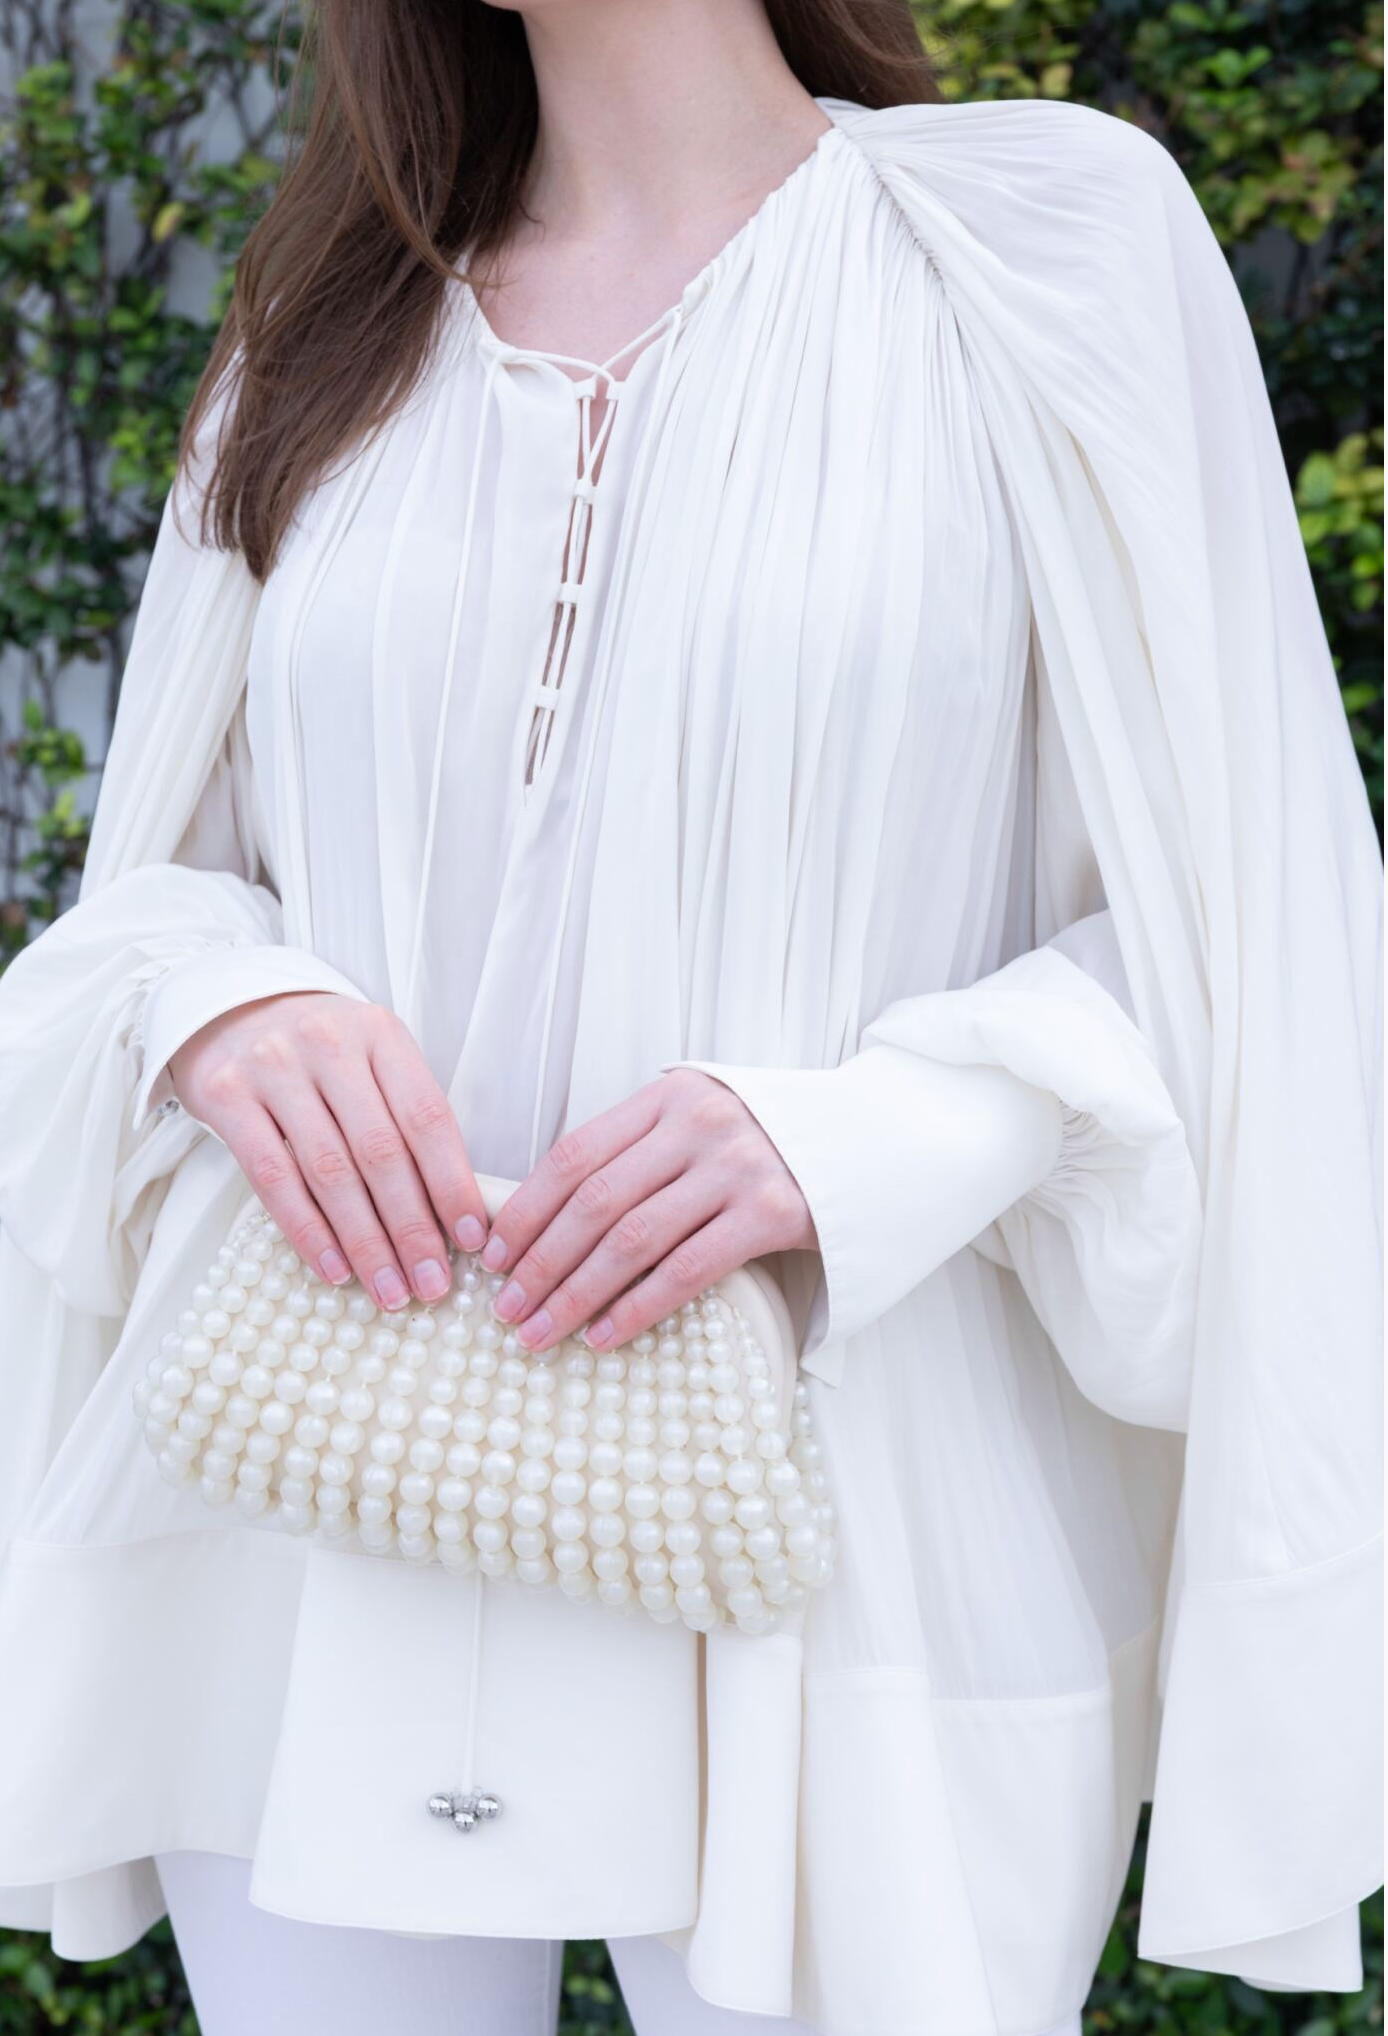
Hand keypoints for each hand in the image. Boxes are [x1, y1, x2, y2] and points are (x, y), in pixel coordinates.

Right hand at [169, 991, 487, 1308]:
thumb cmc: (317, 1050)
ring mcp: (273, 1068)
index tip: (470, 1237)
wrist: (229, 1008)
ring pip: (330, 1172)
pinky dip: (309, 1231)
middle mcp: (328, 1045)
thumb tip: (450, 1211)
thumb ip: (406, 1119)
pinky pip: (273, 1179)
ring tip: (390, 1288)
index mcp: (380, 1034)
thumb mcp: (372, 1059)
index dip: (452, 1183)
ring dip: (365, 1242)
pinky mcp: (226, 1097)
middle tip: (432, 1282)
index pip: (427, 1118)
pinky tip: (335, 1267)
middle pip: (381, 1152)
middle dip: (412, 1228)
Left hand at [479, 1068, 816, 1354]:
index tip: (492, 1255)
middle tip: (506, 1308)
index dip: (526, 1209)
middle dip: (539, 1262)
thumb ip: (640, 1150)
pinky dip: (636, 1309)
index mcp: (668, 1097)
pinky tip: (604, 1337)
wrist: (869, 1138)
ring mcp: (736, 1167)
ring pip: (631, 1240)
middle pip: (594, 1202)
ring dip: (575, 1293)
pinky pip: (686, 1270)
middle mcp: (698, 1125)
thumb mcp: (701, 1121)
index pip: (574, 1155)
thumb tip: (552, 1218)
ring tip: (540, 1331)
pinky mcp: (771, 1213)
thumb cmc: (769, 1140)